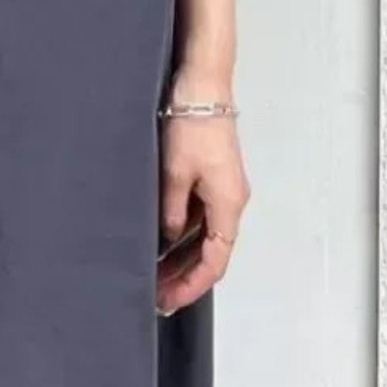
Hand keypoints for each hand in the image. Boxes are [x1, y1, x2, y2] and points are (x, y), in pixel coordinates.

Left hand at [155, 96, 249, 318]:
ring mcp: (222, 190)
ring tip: (155, 276)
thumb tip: (168, 237)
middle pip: (211, 253)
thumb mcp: (175, 173)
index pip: (215, 261)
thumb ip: (172, 211)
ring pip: (204, 237)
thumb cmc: (194, 124)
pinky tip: (161, 244)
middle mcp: (230, 201)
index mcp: (228, 204)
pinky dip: (182, 235)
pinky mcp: (213, 179)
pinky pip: (200, 218)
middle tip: (157, 296)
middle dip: (185, 277)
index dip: (193, 285)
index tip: (171, 300)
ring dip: (182, 258)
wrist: (203, 86)